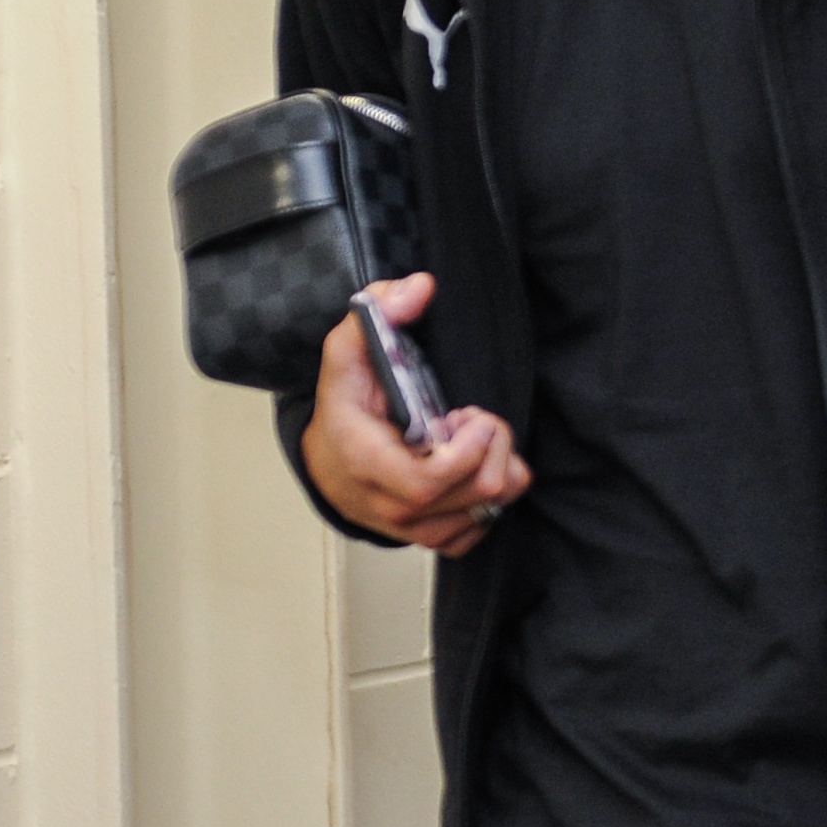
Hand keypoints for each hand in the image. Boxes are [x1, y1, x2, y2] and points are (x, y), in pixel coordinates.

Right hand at [301, 274, 530, 555]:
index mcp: (366, 463)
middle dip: (494, 447)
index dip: (468, 450)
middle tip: (476, 420)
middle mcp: (388, 506)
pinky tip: (470, 469)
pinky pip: (481, 528)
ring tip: (471, 442)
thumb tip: (419, 288)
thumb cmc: (345, 407)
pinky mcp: (432, 538)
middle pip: (474, 492)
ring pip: (486, 512)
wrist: (329, 462)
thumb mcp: (347, 353)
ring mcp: (411, 529)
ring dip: (498, 469)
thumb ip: (376, 314)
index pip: (429, 481)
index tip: (471, 416)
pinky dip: (489, 496)